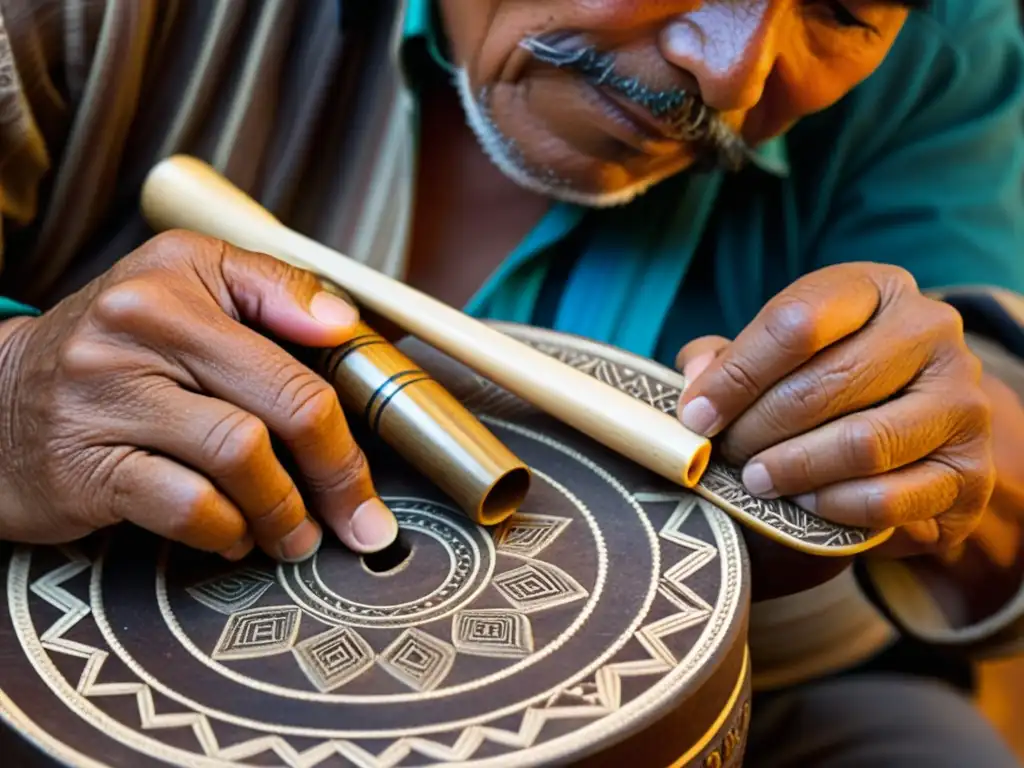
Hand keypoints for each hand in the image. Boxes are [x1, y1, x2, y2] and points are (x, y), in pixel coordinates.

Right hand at [0, 230, 397, 561]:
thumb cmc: (114, 349)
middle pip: (285, 402)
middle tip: (357, 515)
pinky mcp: (84, 465)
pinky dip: (227, 531)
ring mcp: (106, 396)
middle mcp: (139, 325)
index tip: (380, 451)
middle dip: (338, 471)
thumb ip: (273, 290)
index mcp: (180, 274)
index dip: (355, 402)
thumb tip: (347, 323)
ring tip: (295, 532)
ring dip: (285, 509)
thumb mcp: (186, 286)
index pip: (301, 336)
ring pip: (243, 457)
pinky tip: (233, 535)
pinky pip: (189, 506)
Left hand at [675, 263, 994, 556]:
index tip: (696, 416)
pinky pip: (889, 499)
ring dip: (792, 469)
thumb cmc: (826, 383)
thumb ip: (727, 360)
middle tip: (725, 454)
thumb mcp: (777, 354)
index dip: (736, 375)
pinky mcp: (971, 472)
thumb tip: (694, 383)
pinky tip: (802, 503)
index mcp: (877, 289)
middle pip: (824, 385)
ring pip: (860, 444)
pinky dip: (832, 507)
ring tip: (755, 480)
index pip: (797, 321)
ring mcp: (961, 401)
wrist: (913, 434)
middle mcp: (931, 331)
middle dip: (757, 428)